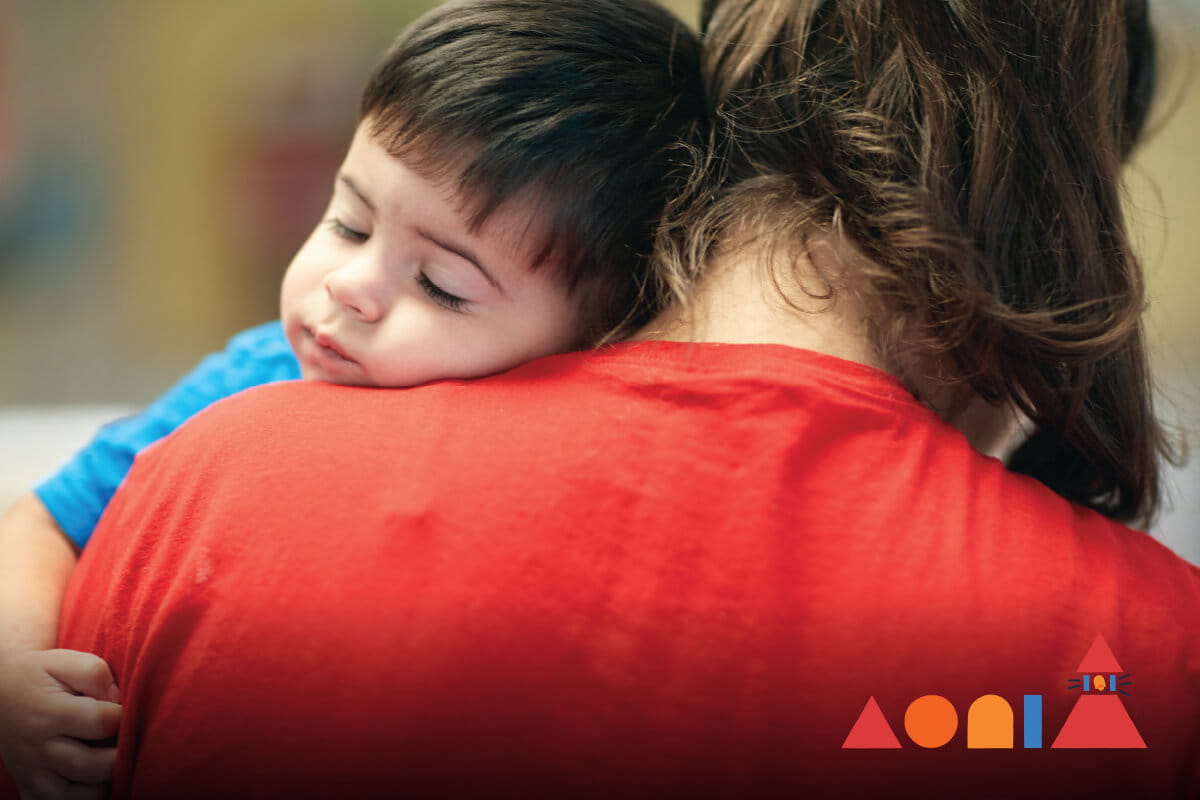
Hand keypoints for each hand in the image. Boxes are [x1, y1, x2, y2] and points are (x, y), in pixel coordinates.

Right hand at [0, 649, 120, 799]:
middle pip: (93, 766)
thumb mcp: (64, 661)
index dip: (123, 715)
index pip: (102, 722)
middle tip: (124, 741)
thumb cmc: (40, 675)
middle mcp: (38, 749)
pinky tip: (92, 781)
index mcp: (48, 714)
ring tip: (110, 761)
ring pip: (79, 796)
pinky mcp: (30, 789)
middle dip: (120, 754)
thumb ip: (96, 674)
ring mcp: (32, 774)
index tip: (123, 710)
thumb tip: (118, 699)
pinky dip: (82, 799)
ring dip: (104, 782)